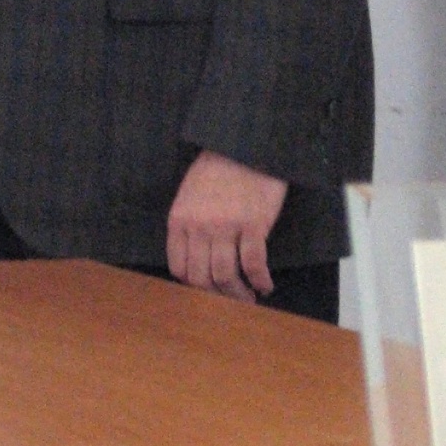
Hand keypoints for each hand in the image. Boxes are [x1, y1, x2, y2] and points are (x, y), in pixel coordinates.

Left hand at [166, 150, 287, 301]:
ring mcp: (226, 227)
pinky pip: (254, 264)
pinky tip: (265, 284)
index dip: (194, 285)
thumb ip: (188, 224)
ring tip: (249, 298)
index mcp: (179, 220)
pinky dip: (260, 280)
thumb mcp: (190, 193)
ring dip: (238, 294)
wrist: (246, 144)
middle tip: (230, 300)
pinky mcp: (253, 225)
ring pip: (226, 276)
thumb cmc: (218, 167)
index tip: (207, 289)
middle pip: (201, 278)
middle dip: (216, 295)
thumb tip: (196, 257)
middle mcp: (199, 227)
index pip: (179, 268)